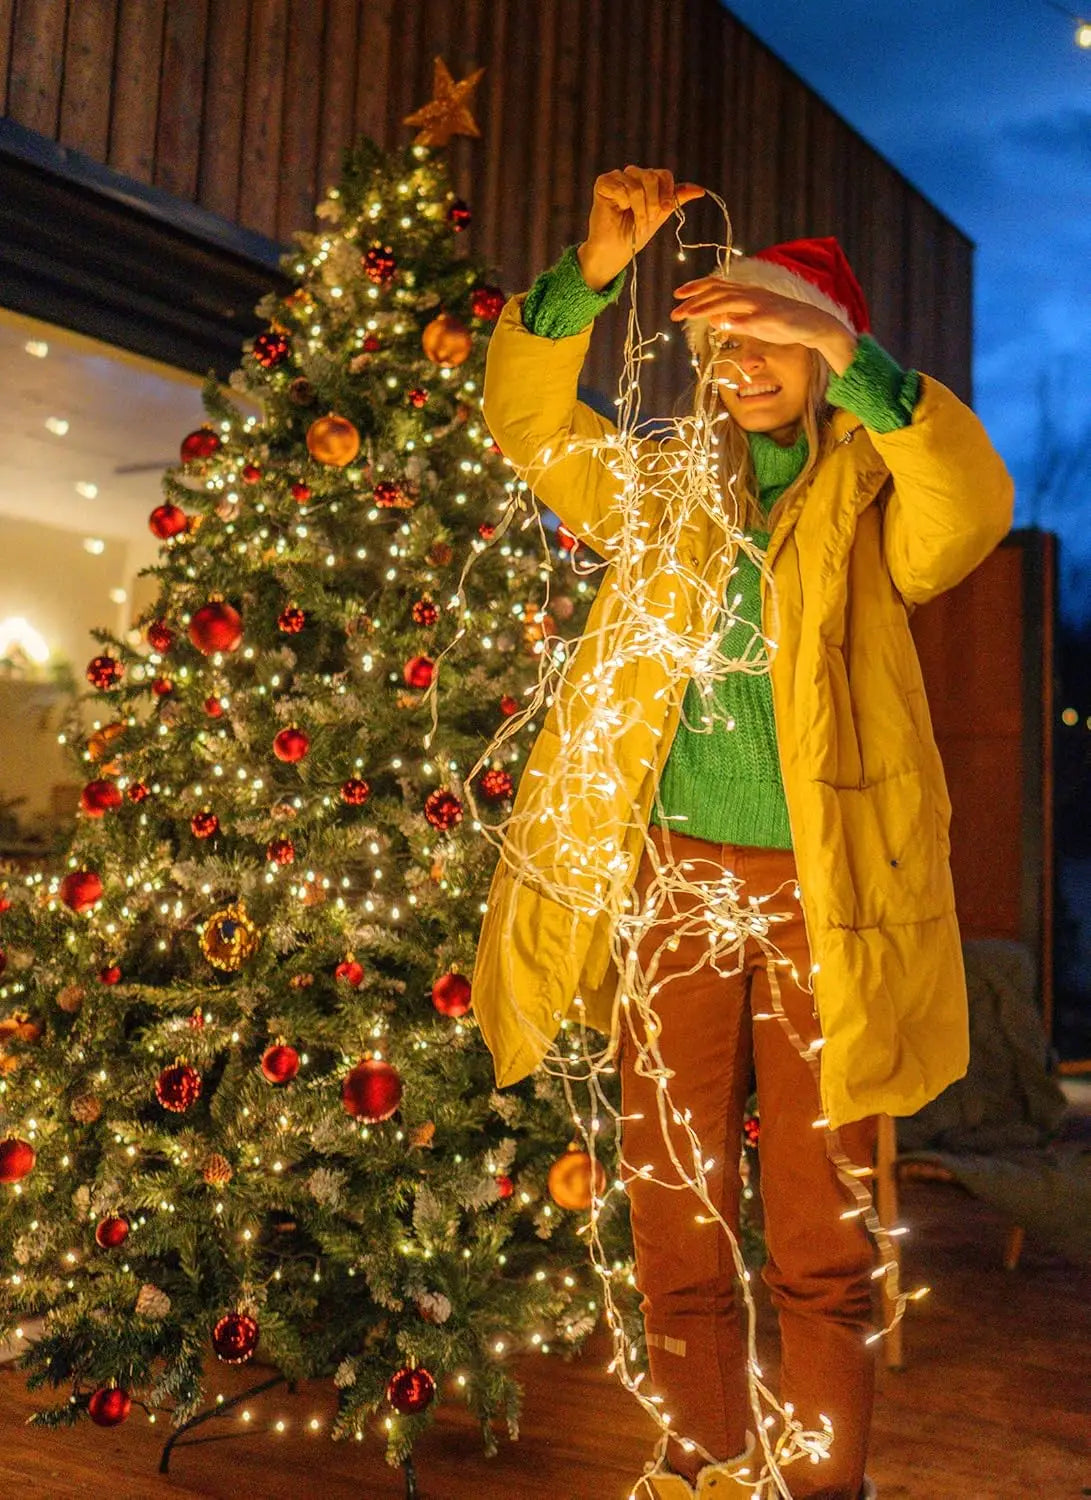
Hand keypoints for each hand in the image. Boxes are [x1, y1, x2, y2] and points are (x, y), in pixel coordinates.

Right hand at [578, 167, 704, 290]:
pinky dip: (624, 204)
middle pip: (651, 176)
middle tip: (648, 219)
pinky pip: (622, 188)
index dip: (667, 192)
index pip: (663, 174)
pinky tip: (619, 211)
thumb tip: (700, 190)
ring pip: (638, 185)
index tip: (665, 210)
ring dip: (640, 208)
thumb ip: (677, 198)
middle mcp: (633, 174)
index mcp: (647, 179)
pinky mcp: (603, 183)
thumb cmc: (635, 234)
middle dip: (653, 203)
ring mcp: (617, 177)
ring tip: (635, 221)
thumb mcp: (661, 214)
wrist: (617, 250)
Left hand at [669, 277, 857, 372]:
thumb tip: (713, 319)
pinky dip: (737, 321)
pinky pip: (752, 318)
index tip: (677, 295)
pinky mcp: (772, 317)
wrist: (812, 325)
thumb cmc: (781, 323)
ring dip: (706, 308)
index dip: (696, 289)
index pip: (717, 287)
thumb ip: (733, 319)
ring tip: (689, 315)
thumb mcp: (753, 322)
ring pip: (730, 302)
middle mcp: (751, 295)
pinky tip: (722, 325)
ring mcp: (762, 304)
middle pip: (718, 293)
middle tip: (674, 311)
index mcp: (747, 294)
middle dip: (694, 301)